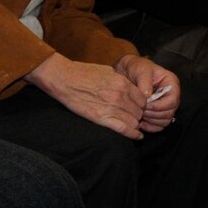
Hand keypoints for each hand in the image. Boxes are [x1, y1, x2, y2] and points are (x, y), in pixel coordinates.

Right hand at [29, 53, 145, 138]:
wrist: (65, 79)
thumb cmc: (84, 73)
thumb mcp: (108, 71)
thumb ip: (122, 81)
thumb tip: (131, 89)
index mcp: (122, 83)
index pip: (143, 99)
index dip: (141, 104)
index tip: (137, 106)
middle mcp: (120, 96)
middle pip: (140, 111)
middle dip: (138, 114)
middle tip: (132, 115)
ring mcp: (112, 108)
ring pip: (134, 121)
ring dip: (134, 123)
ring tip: (131, 124)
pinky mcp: (102, 118)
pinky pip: (124, 129)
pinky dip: (133, 134)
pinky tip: (137, 136)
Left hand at [116, 54, 179, 133]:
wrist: (128, 71)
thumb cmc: (136, 67)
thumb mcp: (141, 69)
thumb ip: (145, 82)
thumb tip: (148, 97)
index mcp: (171, 83)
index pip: (172, 100)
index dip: (159, 106)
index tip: (145, 105)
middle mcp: (171, 95)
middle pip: (170, 112)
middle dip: (154, 114)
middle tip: (140, 111)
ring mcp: (165, 105)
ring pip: (165, 121)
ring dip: (152, 121)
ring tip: (139, 116)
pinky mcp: (158, 113)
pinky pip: (159, 126)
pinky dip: (151, 127)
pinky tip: (140, 123)